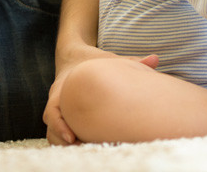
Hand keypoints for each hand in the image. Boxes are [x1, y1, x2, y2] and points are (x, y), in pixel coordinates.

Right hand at [44, 48, 158, 144]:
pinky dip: (67, 140)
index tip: (73, 137)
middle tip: (80, 149)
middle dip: (62, 140)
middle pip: (50, 127)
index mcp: (63, 88)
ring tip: (84, 151)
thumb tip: (156, 58)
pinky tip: (85, 146)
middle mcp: (56, 100)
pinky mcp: (62, 116)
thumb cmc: (93, 60)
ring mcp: (58, 109)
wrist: (75, 56)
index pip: (52, 111)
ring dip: (64, 143)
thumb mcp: (110, 59)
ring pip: (53, 132)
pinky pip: (59, 132)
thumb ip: (132, 61)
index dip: (60, 125)